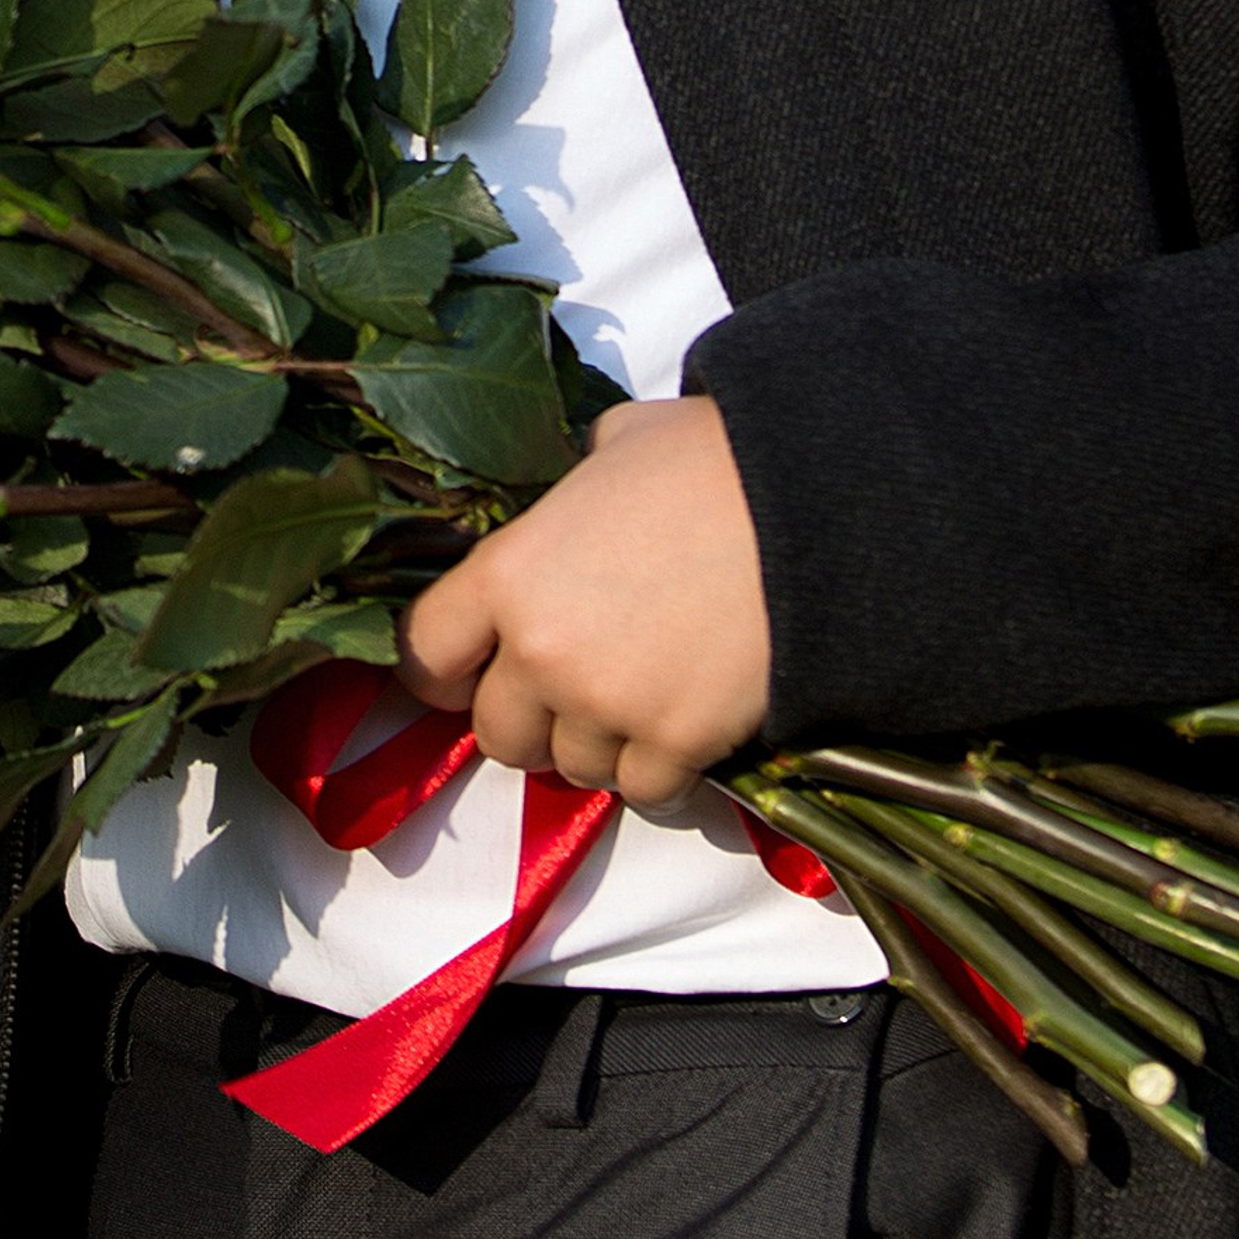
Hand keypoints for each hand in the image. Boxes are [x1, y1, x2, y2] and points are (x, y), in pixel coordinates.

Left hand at [395, 398, 769, 811]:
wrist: (813, 510)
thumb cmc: (707, 460)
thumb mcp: (615, 446)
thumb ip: (573, 489)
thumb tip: (582, 492)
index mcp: (508, 574)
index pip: (425, 655)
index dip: (443, 673)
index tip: (467, 676)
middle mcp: (541, 653)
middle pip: (498, 734)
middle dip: (531, 720)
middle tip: (573, 692)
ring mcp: (608, 705)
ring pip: (572, 768)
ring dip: (598, 747)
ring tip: (640, 703)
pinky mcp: (677, 743)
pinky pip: (643, 792)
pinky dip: (660, 773)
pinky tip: (684, 731)